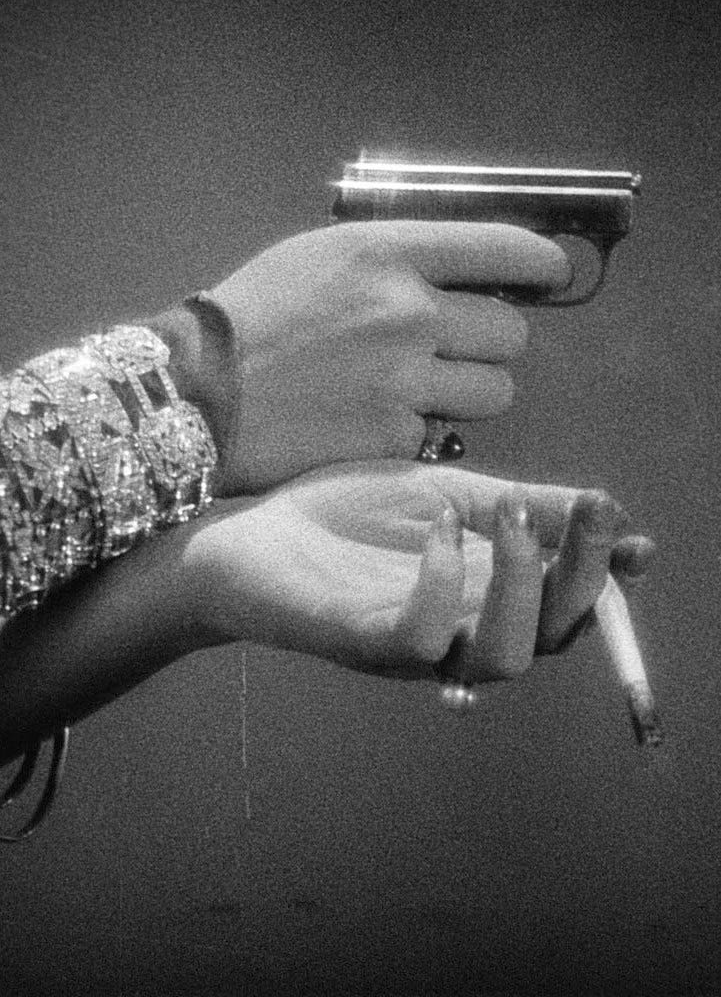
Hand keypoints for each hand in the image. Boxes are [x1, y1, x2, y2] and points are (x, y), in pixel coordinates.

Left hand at [184, 460, 650, 683]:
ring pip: (501, 658)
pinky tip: (441, 529)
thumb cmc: (346, 517)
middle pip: (549, 638)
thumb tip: (605, 506)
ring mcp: (410, 645)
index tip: (635, 539)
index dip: (605, 579)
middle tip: (589, 512)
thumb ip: (520, 505)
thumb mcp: (448, 496)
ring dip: (525, 588)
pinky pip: (422, 638)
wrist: (249, 532)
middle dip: (580, 577)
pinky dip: (446, 583)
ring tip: (513, 518)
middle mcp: (458, 633)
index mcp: (482, 599)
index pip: (565, 607)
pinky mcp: (360, 641)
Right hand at [200, 222, 569, 491]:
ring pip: (498, 390)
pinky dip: (422, 431)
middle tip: (459, 348)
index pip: (505, 249)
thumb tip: (463, 271)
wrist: (195, 393)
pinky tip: (378, 421)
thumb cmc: (251, 317)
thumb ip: (395, 259)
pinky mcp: (396, 439)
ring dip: (473, 390)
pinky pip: (445, 434)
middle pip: (513, 332)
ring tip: (426, 389)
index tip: (550, 276)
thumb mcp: (319, 257)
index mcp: (389, 254)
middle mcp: (410, 313)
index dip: (542, 264)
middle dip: (493, 342)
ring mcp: (406, 381)